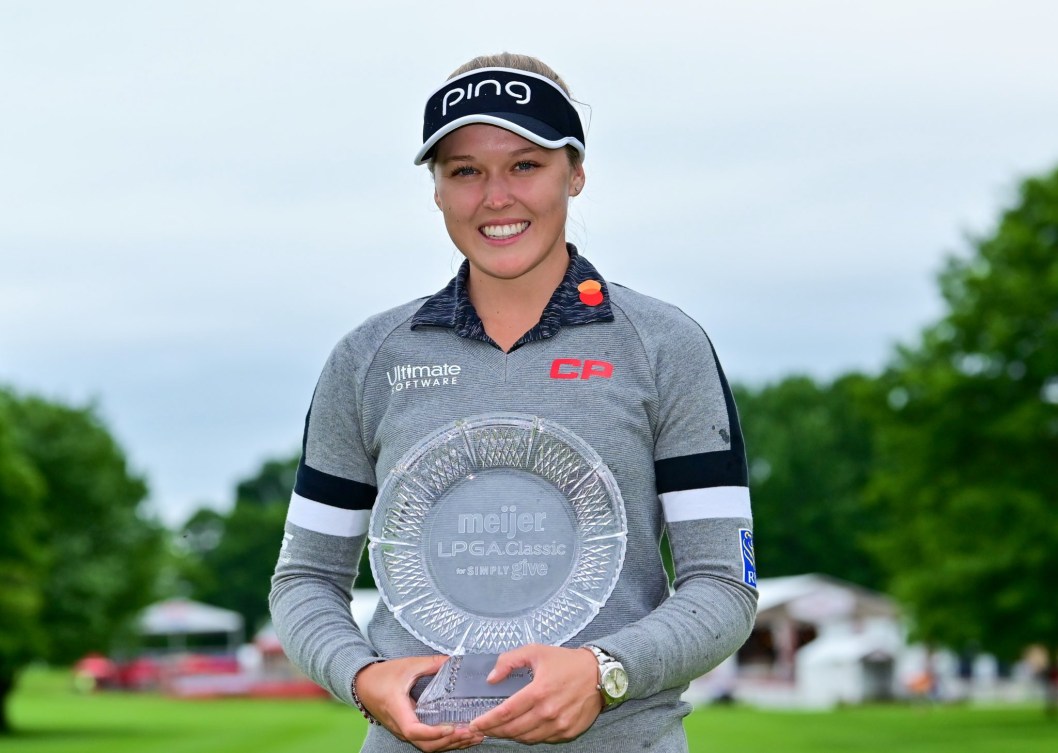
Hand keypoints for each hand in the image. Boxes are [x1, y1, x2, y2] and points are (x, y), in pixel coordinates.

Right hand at [356, 656, 484, 751]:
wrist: (362, 684)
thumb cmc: (382, 676)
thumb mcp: (407, 666)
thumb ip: (431, 664)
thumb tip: (453, 660)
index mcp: (397, 710)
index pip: (414, 730)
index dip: (434, 732)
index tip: (451, 727)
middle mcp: (400, 726)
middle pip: (425, 744)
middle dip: (450, 741)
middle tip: (472, 733)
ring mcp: (403, 731)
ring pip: (427, 747)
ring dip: (450, 744)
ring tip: (473, 738)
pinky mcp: (407, 731)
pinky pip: (426, 742)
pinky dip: (444, 742)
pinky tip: (460, 737)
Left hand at [468, 645, 602, 743]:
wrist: (600, 674)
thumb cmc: (566, 661)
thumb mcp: (535, 651)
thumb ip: (509, 661)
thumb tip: (492, 678)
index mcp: (539, 691)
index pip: (506, 713)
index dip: (487, 721)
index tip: (475, 723)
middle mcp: (549, 712)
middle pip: (513, 730)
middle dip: (494, 731)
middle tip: (484, 728)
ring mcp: (559, 725)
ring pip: (527, 738)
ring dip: (511, 735)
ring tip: (501, 728)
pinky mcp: (568, 732)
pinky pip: (543, 739)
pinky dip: (530, 736)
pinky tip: (523, 728)